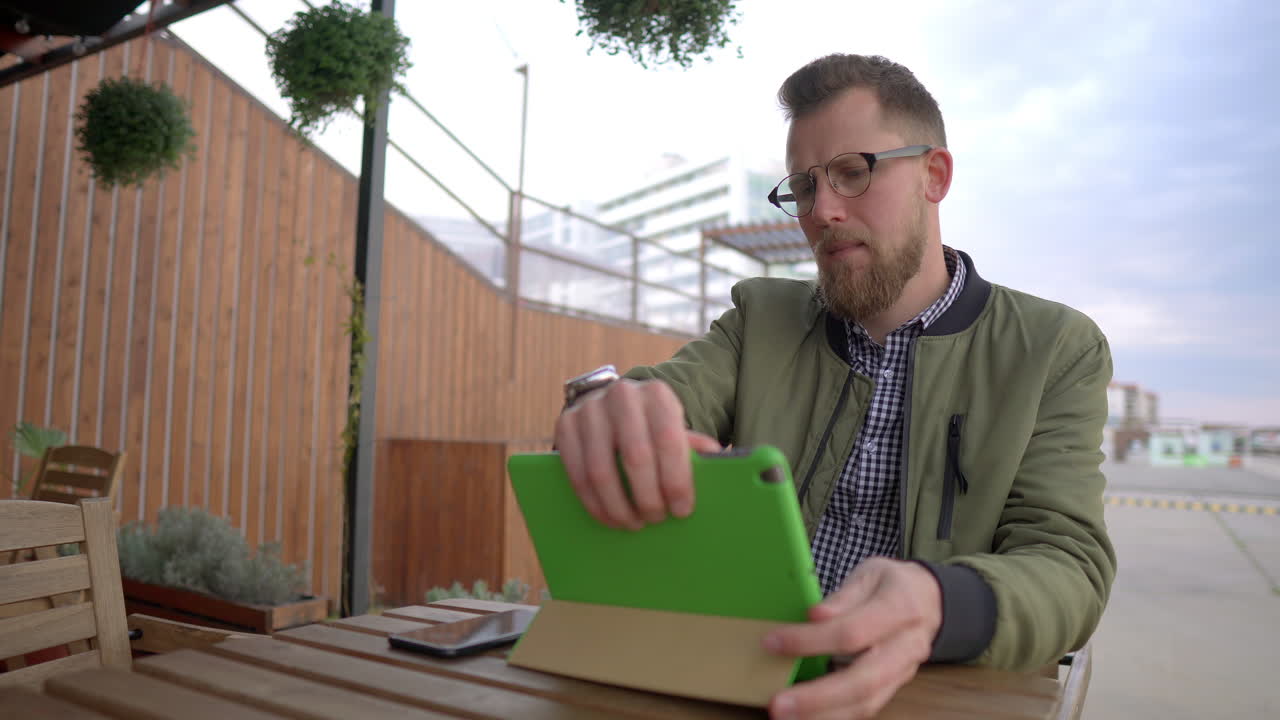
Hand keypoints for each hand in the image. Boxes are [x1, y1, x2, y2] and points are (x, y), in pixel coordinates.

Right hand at [554, 379, 721, 529]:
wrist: (612, 403)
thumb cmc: (651, 425)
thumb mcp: (674, 426)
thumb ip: (691, 445)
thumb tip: (715, 458)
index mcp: (657, 394)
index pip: (668, 440)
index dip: (676, 480)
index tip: (681, 510)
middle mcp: (622, 396)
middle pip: (636, 457)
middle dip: (648, 497)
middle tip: (657, 519)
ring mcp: (589, 410)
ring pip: (601, 471)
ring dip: (618, 506)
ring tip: (634, 524)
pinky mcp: (565, 426)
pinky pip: (577, 474)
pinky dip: (594, 504)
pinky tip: (609, 518)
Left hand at [762, 558, 941, 718]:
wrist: (930, 600)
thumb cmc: (893, 584)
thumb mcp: (870, 574)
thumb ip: (843, 597)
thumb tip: (816, 616)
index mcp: (900, 608)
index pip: (853, 632)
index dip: (811, 640)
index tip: (773, 642)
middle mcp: (906, 646)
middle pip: (862, 680)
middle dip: (817, 696)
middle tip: (778, 703)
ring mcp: (903, 672)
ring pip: (866, 702)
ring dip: (823, 714)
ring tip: (786, 715)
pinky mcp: (894, 686)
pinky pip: (866, 707)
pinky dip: (835, 716)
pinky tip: (807, 717)